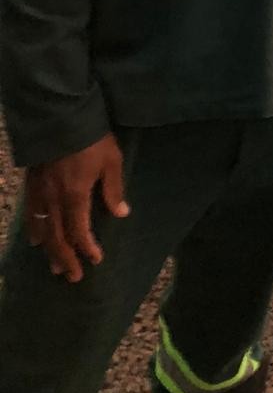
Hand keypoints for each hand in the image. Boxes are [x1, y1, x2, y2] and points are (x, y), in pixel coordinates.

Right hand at [25, 133, 129, 281]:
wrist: (61, 115)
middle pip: (57, 237)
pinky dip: (33, 230)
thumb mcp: (111, 161)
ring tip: (55, 266)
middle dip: (66, 258)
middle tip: (74, 277)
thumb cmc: (92, 138)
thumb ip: (114, 189)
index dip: (87, 247)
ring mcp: (39, 192)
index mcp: (75, 195)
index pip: (79, 231)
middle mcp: (54, 199)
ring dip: (49, 250)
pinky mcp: (31, 182)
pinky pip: (30, 213)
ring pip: (42, 229)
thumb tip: (121, 214)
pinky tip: (35, 239)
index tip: (96, 259)